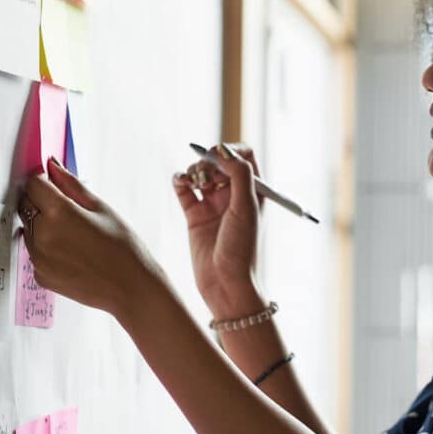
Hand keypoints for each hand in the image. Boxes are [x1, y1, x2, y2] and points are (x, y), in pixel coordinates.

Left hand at [19, 158, 163, 318]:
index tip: (55, 185)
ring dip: (42, 225)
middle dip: (41, 202)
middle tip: (68, 211)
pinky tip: (71, 252)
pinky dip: (46, 248)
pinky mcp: (40, 275)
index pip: (33, 184)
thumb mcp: (101, 208)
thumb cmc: (123, 248)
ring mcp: (38, 258)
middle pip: (26, 205)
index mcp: (58, 214)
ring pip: (28, 229)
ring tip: (73, 234)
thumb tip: (52, 165)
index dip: (44, 181)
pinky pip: (34, 252)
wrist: (130, 288)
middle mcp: (42, 235)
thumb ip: (71, 185)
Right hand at [172, 143, 263, 316]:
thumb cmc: (242, 248)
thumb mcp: (246, 208)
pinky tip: (180, 182)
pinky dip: (179, 180)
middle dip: (209, 161)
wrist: (225, 284)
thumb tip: (223, 149)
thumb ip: (239, 175)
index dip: (229, 150)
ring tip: (194, 183)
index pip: (243, 155)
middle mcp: (233, 195)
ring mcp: (213, 204)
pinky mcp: (194, 215)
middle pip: (219, 161)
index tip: (218, 159)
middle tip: (205, 175)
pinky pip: (184, 189)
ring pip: (200, 172)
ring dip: (194, 170)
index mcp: (253, 191)